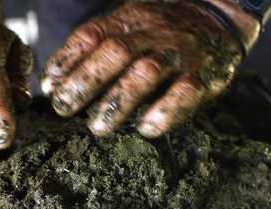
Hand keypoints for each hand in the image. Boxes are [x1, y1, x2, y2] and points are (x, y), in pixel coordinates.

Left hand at [40, 1, 259, 137]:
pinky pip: (185, 93)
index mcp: (129, 20)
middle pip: (115, 52)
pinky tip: (146, 129)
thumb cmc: (161, 33)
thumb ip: (94, 50)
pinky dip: (164, 112)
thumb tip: (52, 84)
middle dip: (85, 82)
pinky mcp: (206, 75)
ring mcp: (180, 52)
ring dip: (117, 102)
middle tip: (64, 109)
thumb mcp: (127, 27)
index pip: (92, 35)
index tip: (49, 88)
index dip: (67, 61)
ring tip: (97, 128)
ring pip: (146, 72)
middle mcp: (153, 32)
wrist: (221, 17)